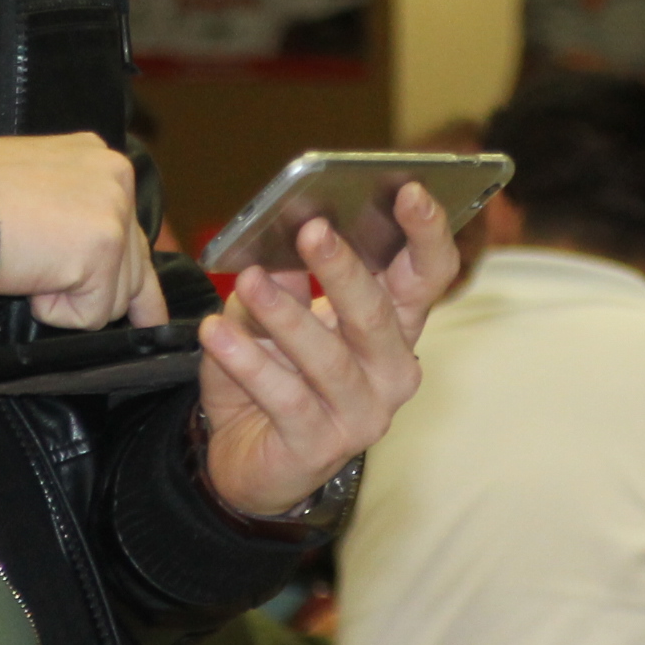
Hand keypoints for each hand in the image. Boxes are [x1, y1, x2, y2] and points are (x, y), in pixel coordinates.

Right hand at [0, 133, 165, 330]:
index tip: (146, 310)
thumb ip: (72, 209)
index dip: (130, 272)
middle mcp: (117, 178)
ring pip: (114, 297)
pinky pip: (92, 314)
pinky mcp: (104, 250)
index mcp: (99, 159)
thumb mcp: (36, 186)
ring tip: (27, 264)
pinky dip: (56, 311)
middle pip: (133, 267)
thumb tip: (90, 253)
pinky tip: (29, 278)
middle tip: (90, 297)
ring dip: (67, 299)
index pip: (130, 229)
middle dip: (107, 294)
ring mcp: (114, 213)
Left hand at [196, 182, 457, 516]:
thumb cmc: (274, 371)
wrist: (245, 454)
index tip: (409, 189)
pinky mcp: (320, 447)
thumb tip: (277, 236)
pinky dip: (249, 363)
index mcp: (392, 326)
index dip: (426, 233)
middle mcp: (391, 370)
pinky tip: (218, 334)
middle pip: (378, 314)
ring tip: (246, 280)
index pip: (427, 274)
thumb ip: (280, 276)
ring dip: (285, 316)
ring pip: (329, 359)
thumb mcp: (272, 313)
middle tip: (312, 229)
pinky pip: (286, 399)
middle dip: (344, 269)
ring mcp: (362, 414)